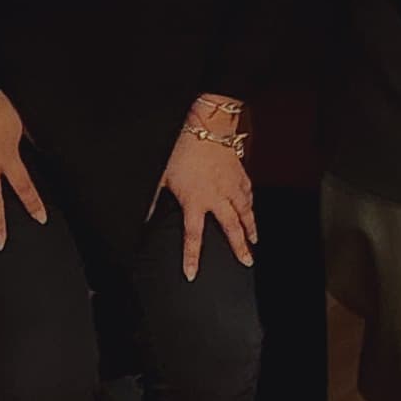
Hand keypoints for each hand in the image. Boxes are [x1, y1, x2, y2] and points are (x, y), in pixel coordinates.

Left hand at [158, 120, 258, 277]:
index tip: (192, 273)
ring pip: (245, 212)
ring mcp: (231, 185)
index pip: (193, 236)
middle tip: (247, 261)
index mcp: (195, 201)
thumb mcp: (163, 177)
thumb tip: (146, 217)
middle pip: (231, 228)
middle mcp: (217, 197)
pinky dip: (251, 203)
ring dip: (251, 228)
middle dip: (239, 247)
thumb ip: (155, 200)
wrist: (205, 127)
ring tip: (254, 241)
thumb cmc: (182, 150)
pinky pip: (248, 193)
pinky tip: (252, 208)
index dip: (192, 258)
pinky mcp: (239, 173)